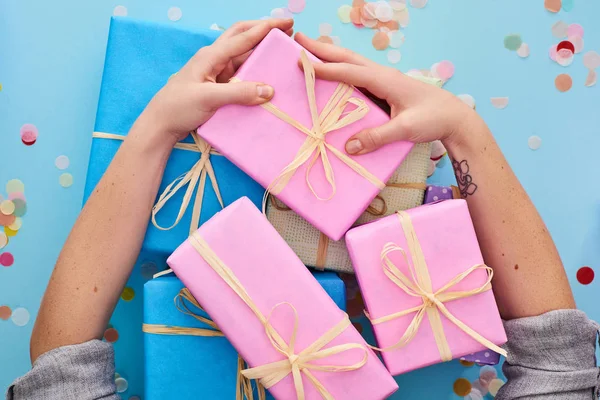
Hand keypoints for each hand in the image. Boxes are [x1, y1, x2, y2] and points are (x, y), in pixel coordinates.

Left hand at [138, 19, 293, 142]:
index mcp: (211, 56)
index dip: (266, 29)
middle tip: (286, 29)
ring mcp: (216, 73)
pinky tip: (267, 76)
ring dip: (261, 51)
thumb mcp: (208, 99)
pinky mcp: (218, 86)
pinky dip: (255, 71)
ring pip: (243, 56)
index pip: (243, 37)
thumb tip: (269, 90)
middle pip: (242, 37)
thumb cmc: (178, 107)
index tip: (287, 23)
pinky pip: (241, 74)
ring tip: (281, 50)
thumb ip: (239, 93)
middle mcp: (214, 59)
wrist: (161, 124)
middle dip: (263, 30)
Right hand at [294, 33, 480, 154]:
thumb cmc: (433, 119)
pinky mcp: (386, 88)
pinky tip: (334, 74)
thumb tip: (348, 146)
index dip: (325, 69)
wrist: (455, 117)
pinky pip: (358, 75)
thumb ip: (377, 137)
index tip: (302, 64)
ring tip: (309, 51)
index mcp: (385, 80)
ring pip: (352, 63)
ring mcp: (384, 80)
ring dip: (330, 56)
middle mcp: (382, 75)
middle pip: (347, 58)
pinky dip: (341, 70)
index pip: (349, 71)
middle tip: (298, 40)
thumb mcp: (406, 129)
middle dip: (322, 49)